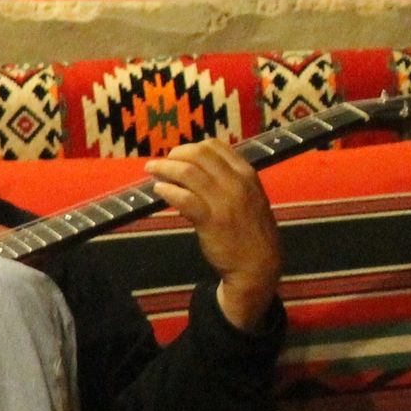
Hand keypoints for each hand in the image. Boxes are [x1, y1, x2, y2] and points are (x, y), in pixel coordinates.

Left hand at [148, 138, 281, 331]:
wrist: (258, 264)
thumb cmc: (249, 230)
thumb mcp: (248, 197)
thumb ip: (226, 181)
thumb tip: (192, 169)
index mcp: (247, 174)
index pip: (215, 146)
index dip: (191, 147)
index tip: (178, 155)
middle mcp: (237, 183)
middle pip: (199, 154)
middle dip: (175, 154)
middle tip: (160, 163)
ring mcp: (225, 201)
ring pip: (189, 172)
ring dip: (165, 168)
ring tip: (152, 172)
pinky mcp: (211, 219)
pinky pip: (184, 198)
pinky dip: (167, 190)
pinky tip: (159, 191)